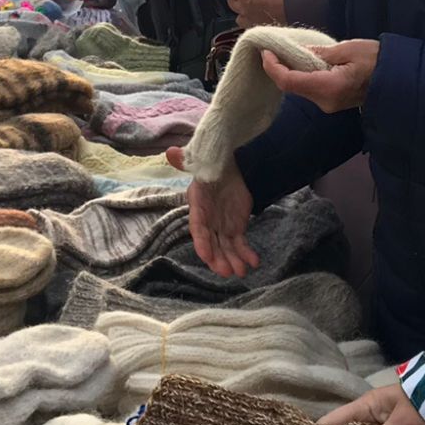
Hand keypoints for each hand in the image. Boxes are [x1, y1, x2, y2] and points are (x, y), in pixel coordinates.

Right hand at [166, 146, 258, 277]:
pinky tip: (254, 262)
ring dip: (233, 260)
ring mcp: (222, 226)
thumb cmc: (211, 165)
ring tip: (241, 272)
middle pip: (212, 244)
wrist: (229, 166)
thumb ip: (185, 160)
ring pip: (226, 248)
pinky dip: (246, 253)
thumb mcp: (199, 161)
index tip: (206, 256)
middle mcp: (208, 221)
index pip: (198, 228)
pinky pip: (240, 244)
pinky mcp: (235, 228)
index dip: (202, 242)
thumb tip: (170, 152)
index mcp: (198, 206)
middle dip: (219, 259)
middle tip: (227, 272)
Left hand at [223, 0, 289, 28]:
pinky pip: (249, 26)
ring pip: (239, 16)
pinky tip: (260, 15)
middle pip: (231, 2)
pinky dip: (251, 20)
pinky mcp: (261, 28)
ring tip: (252, 3)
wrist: (302, 6)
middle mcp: (244, 9)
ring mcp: (252, 21)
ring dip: (242, 10)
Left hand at [261, 38, 378, 113]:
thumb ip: (320, 52)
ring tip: (283, 53)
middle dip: (277, 69)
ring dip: (288, 72)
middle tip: (271, 49)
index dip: (273, 67)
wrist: (398, 79)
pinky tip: (299, 63)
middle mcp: (325, 101)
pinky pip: (310, 90)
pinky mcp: (332, 103)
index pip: (289, 81)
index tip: (266, 52)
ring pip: (299, 89)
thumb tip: (298, 51)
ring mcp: (329, 105)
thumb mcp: (348, 49)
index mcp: (329, 87)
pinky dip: (300, 77)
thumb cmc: (377, 60)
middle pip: (291, 87)